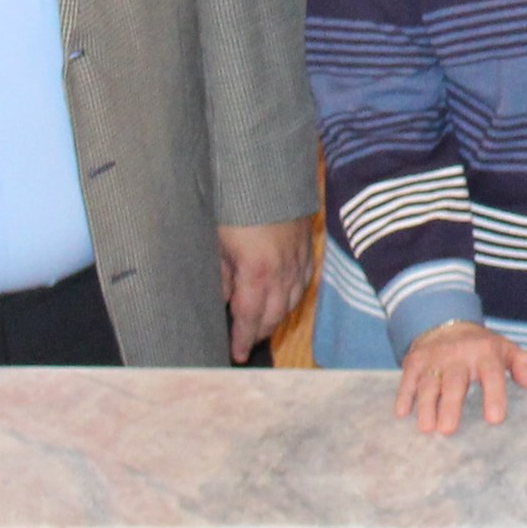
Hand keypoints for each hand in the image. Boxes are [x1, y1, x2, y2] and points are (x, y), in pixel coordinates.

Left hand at [218, 218, 314, 358]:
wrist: (267, 172)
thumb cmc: (236, 205)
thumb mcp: (217, 242)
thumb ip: (221, 275)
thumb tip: (223, 299)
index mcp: (257, 273)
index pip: (250, 317)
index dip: (242, 339)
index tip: (237, 355)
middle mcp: (283, 272)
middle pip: (274, 315)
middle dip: (260, 332)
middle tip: (246, 343)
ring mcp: (299, 259)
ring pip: (292, 301)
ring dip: (278, 317)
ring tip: (264, 325)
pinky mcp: (308, 247)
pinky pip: (305, 281)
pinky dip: (294, 296)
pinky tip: (286, 299)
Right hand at [396, 320, 526, 433]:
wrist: (445, 323)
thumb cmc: (481, 347)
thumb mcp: (506, 349)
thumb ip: (523, 363)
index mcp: (485, 354)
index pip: (492, 375)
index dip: (494, 396)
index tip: (495, 419)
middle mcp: (458, 356)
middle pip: (455, 383)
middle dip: (450, 406)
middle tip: (448, 430)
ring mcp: (434, 360)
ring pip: (429, 384)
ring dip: (426, 406)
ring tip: (426, 429)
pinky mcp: (414, 362)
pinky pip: (407, 380)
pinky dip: (403, 395)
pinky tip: (401, 413)